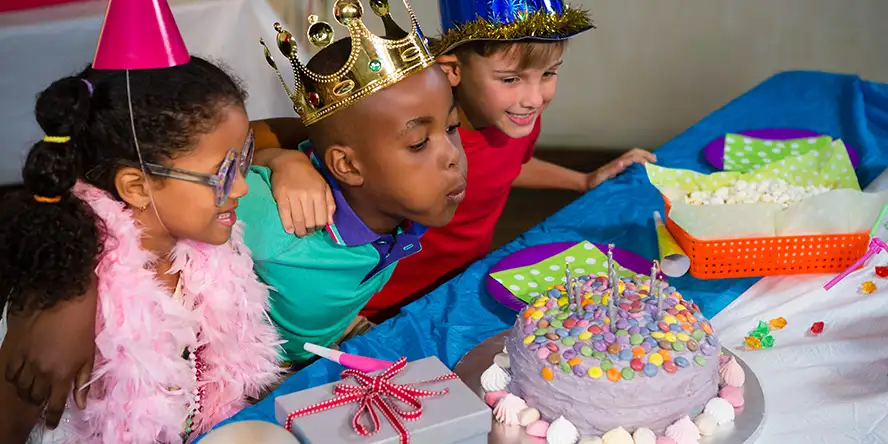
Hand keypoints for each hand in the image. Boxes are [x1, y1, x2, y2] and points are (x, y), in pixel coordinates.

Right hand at [1, 274, 97, 428]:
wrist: (63, 295)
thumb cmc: (82, 322)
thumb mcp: (89, 353)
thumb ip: (83, 380)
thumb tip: (82, 403)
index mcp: (62, 373)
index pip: (54, 404)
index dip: (52, 416)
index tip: (51, 424)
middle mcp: (41, 371)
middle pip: (35, 397)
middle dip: (39, 403)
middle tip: (42, 403)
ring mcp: (25, 360)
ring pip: (20, 386)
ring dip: (26, 391)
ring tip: (32, 390)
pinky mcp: (14, 347)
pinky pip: (9, 371)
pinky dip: (15, 377)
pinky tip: (21, 375)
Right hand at [268, 150, 335, 235]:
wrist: (289, 162)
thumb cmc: (309, 176)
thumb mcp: (324, 186)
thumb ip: (329, 203)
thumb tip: (330, 222)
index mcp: (319, 193)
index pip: (321, 218)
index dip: (319, 227)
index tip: (316, 229)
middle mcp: (307, 195)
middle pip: (309, 221)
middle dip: (309, 231)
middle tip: (307, 233)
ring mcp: (293, 195)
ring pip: (298, 219)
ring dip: (299, 230)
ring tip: (299, 233)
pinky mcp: (281, 195)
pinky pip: (284, 213)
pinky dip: (287, 224)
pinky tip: (289, 230)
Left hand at [586, 148, 656, 189]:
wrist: (587, 183)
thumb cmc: (594, 181)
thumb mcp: (602, 176)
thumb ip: (612, 170)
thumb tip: (623, 162)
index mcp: (617, 163)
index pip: (633, 156)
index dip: (642, 159)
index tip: (649, 167)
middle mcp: (619, 162)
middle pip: (635, 152)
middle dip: (646, 154)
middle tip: (656, 160)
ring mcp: (619, 165)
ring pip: (634, 156)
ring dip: (644, 157)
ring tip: (653, 162)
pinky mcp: (619, 169)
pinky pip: (632, 163)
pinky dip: (640, 162)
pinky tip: (644, 169)